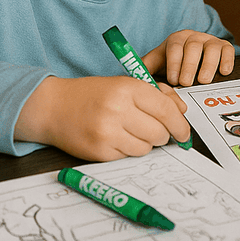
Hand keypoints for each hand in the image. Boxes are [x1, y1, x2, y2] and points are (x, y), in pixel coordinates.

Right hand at [15, 75, 190, 160]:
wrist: (54, 107)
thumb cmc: (95, 93)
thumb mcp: (127, 84)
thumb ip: (159, 94)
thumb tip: (182, 111)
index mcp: (128, 88)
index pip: (166, 110)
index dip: (180, 124)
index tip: (185, 132)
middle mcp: (118, 110)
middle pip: (159, 132)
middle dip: (164, 134)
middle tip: (158, 130)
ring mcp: (107, 133)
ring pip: (146, 148)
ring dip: (147, 143)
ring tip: (134, 131)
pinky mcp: (98, 152)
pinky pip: (128, 156)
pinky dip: (129, 150)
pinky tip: (119, 138)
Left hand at [142, 30, 235, 85]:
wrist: (191, 61)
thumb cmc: (172, 66)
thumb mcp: (156, 65)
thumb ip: (144, 71)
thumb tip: (130, 80)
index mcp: (176, 40)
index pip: (175, 46)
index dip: (174, 62)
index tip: (173, 79)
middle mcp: (194, 37)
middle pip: (194, 46)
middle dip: (190, 65)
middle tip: (187, 82)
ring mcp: (210, 41)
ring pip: (212, 47)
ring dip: (208, 65)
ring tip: (204, 81)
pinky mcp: (225, 47)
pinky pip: (228, 50)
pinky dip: (227, 60)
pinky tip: (224, 72)